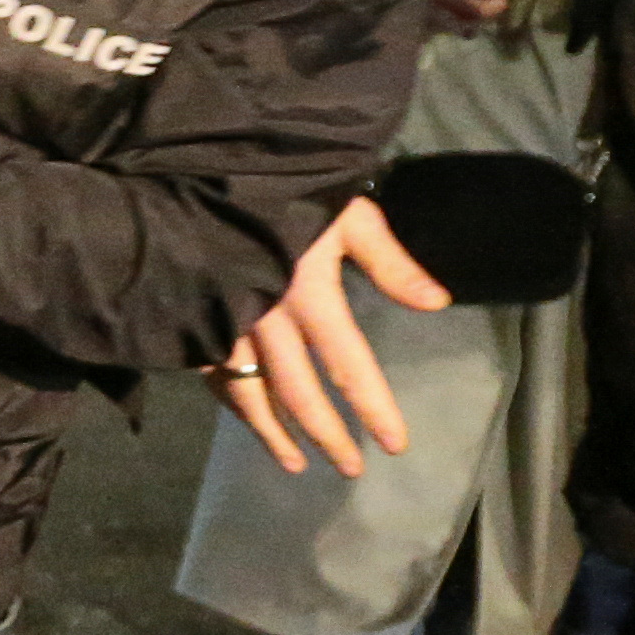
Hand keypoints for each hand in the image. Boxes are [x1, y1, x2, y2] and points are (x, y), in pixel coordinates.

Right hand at [215, 195, 451, 476]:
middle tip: (350, 468)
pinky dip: (232, 401)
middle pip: (299, 394)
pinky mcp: (196, 318)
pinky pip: (213, 372)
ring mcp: (225, 322)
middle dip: (326, 436)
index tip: (395, 445)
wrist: (207, 165)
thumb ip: (390, 262)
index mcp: (309, 294)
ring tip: (295, 464)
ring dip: (274, 434)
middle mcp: (265, 318)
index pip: (349, 365)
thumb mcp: (348, 214)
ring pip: (249, 394)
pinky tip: (246, 416)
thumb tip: (438, 303)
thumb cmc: (288, 185)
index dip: (374, 409)